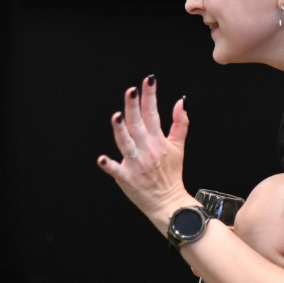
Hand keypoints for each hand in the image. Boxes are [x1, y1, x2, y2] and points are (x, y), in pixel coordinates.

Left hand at [97, 76, 196, 233]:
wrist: (168, 202)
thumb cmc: (170, 174)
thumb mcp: (178, 146)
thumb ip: (180, 123)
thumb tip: (181, 102)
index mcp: (157, 140)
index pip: (153, 113)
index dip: (150, 96)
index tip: (149, 80)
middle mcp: (147, 149)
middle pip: (138, 124)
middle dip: (134, 106)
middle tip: (131, 90)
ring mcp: (136, 163)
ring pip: (126, 143)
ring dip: (121, 131)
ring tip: (117, 117)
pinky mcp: (127, 178)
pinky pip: (116, 170)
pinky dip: (109, 165)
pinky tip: (101, 159)